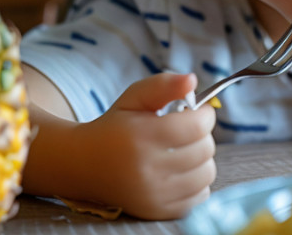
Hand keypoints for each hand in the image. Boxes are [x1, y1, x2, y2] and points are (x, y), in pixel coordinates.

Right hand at [80, 72, 216, 218]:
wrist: (85, 164)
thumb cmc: (115, 126)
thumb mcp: (134, 97)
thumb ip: (164, 84)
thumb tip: (192, 80)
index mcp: (141, 136)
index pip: (197, 125)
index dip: (204, 113)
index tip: (197, 110)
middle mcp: (147, 169)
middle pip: (204, 149)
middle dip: (202, 134)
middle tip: (186, 129)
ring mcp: (153, 194)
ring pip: (206, 174)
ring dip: (202, 158)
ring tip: (184, 149)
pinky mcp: (158, 211)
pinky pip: (200, 195)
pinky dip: (197, 181)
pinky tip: (180, 170)